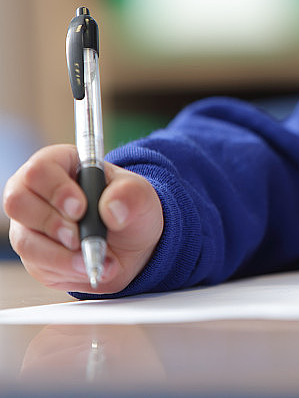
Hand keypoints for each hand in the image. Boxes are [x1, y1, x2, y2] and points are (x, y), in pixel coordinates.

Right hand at [3, 144, 163, 293]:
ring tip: (92, 258)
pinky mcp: (35, 254)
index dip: (56, 190)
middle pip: (17, 202)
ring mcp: (32, 225)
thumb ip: (131, 194)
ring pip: (25, 240)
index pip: (39, 170)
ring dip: (61, 255)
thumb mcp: (142, 196)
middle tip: (80, 237)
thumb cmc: (131, 211)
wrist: (133, 246)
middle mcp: (38, 192)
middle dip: (52, 224)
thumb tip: (110, 209)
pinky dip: (67, 270)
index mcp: (62, 165)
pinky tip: (91, 267)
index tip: (81, 208)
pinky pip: (37, 265)